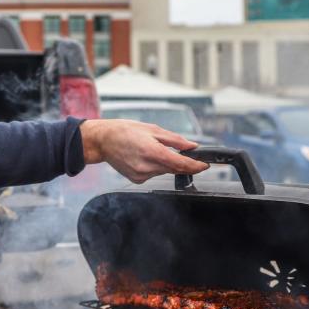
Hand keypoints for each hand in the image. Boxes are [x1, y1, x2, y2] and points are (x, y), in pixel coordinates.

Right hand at [79, 119, 208, 183]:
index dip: (196, 166)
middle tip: (185, 153)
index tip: (205, 165)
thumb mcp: (152, 129)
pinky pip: (154, 174)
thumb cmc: (124, 131)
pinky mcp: (137, 180)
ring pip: (164, 171)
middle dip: (182, 163)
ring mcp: (141, 175)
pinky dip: (155, 166)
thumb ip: (175, 140)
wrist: (103, 140)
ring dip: (167, 163)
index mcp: (153, 152)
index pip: (182, 164)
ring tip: (153, 149)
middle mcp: (147, 167)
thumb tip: (192, 146)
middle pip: (175, 169)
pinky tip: (144, 157)